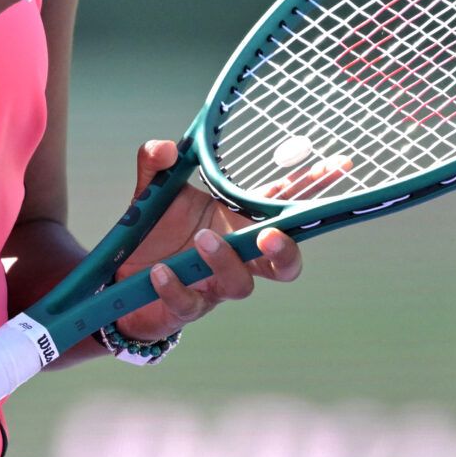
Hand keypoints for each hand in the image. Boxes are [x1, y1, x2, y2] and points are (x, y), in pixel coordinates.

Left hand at [109, 139, 302, 344]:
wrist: (118, 278)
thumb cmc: (151, 232)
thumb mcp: (151, 190)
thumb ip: (156, 163)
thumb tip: (166, 148)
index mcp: (236, 221)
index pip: (281, 205)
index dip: (311, 187)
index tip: (337, 166)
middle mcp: (235, 256)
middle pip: (283, 262)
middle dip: (286, 250)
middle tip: (270, 234)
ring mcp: (213, 285)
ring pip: (241, 285)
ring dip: (225, 260)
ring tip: (202, 239)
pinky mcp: (186, 308)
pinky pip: (190, 303)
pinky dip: (176, 286)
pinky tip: (160, 271)